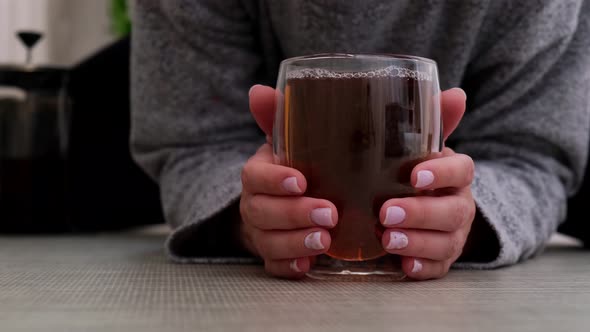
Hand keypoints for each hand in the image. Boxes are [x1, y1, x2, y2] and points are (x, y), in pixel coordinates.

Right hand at [239, 85, 338, 277]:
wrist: (282, 201)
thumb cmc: (293, 166)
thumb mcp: (289, 141)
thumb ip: (279, 117)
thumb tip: (258, 90)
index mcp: (258, 174)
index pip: (254, 176)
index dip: (274, 180)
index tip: (302, 180)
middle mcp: (255, 205)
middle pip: (261, 212)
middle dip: (293, 214)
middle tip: (329, 214)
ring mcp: (262, 233)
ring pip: (268, 243)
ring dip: (295, 242)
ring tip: (325, 240)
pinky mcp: (273, 257)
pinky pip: (274, 268)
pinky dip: (289, 268)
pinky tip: (308, 266)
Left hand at [380, 88, 475, 279]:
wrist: (425, 208)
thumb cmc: (414, 172)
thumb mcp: (419, 147)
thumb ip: (433, 122)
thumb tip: (456, 94)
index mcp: (455, 175)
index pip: (462, 170)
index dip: (442, 173)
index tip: (414, 176)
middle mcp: (459, 205)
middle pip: (453, 212)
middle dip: (421, 213)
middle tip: (386, 213)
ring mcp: (452, 235)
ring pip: (446, 243)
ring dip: (417, 242)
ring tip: (387, 239)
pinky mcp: (440, 260)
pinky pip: (437, 269)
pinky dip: (422, 268)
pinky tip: (404, 266)